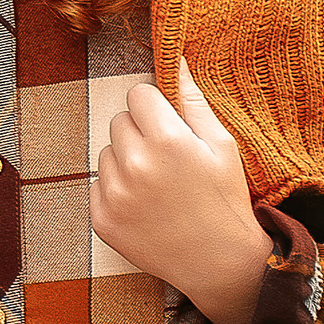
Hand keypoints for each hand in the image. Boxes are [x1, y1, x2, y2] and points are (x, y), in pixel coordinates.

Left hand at [90, 59, 270, 323]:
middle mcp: (135, 165)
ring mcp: (114, 194)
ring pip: (106, 152)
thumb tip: (176, 60)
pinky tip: (145, 206)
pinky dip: (116, 190)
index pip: (138, 94)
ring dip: (126, 160)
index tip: (168, 124)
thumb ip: (194, 101)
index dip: (155, 107)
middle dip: (140, 132)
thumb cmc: (226, 198)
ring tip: (158, 185)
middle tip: (167, 159)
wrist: (219, 263)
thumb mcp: (222, 146)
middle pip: (119, 121)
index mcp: (167, 141)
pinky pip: (98, 183)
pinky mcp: (101, 218)